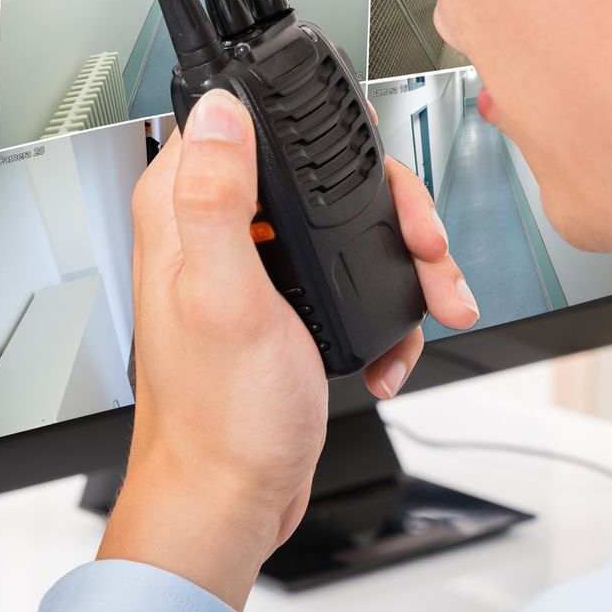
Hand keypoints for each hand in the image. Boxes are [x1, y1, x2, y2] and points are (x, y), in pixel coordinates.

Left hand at [98, 91, 477, 611]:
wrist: (232, 500)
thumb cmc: (219, 420)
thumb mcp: (225, 298)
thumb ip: (218, 198)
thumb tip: (219, 110)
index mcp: (180, 213)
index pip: (242, 120)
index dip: (313, 131)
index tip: (366, 173)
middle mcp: (213, 231)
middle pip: (315, 171)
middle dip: (386, 207)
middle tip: (420, 245)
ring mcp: (252, 269)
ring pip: (345, 224)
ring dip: (402, 261)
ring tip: (430, 298)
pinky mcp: (284, 305)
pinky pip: (351, 276)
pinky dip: (386, 307)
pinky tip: (390, 344)